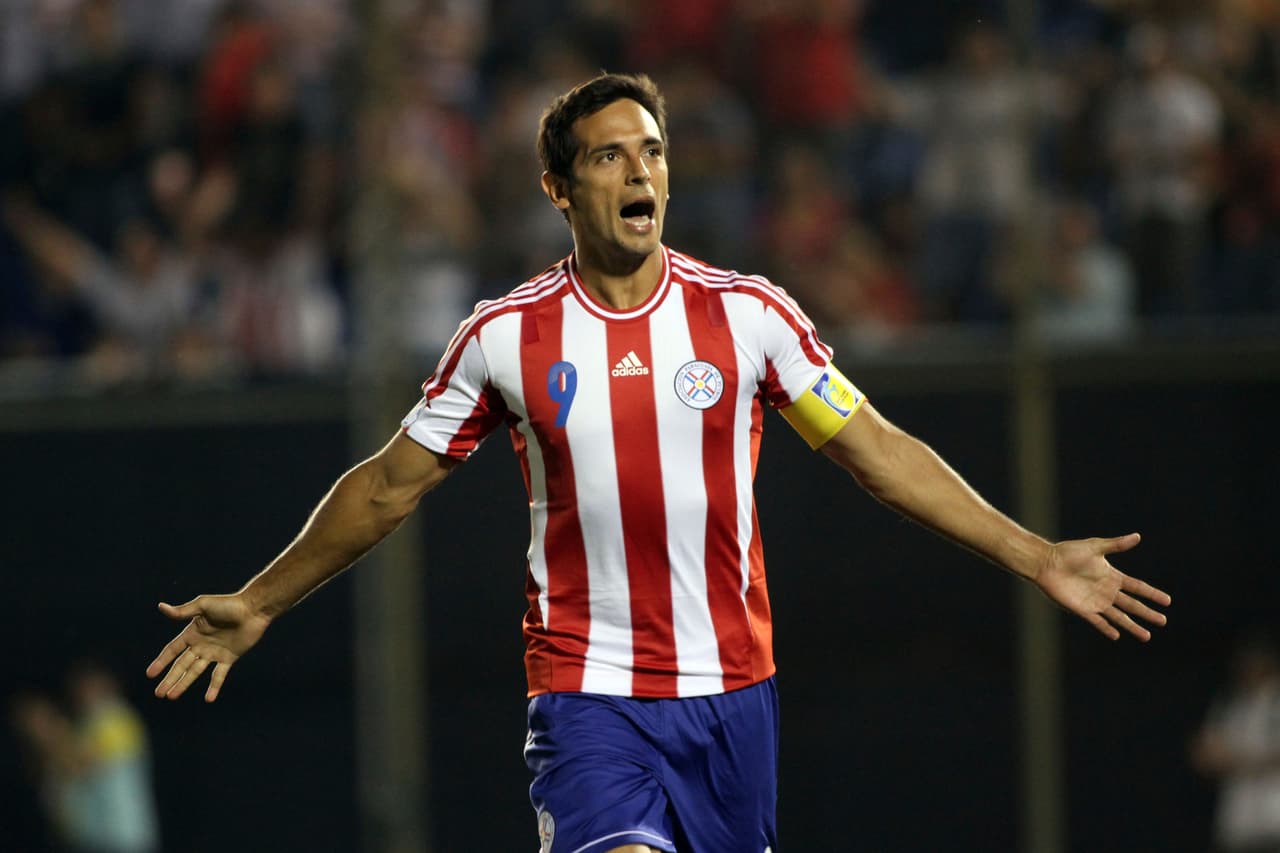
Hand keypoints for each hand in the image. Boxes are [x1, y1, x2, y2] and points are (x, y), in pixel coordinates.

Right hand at [146, 593, 270, 701]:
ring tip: (172, 697)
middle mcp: (201, 644)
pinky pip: (219, 675)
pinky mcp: (229, 657)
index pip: (172, 650)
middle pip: (181, 665)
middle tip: (158, 693)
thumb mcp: (203, 605)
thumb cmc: (228, 604)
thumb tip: (160, 607)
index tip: (150, 674)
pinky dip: (214, 686)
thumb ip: (183, 611)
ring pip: (195, 672)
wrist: (253, 609)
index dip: (161, 661)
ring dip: (184, 684)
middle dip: (170, 678)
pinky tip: (209, 699)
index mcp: (192, 633)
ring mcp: (214, 652)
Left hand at [1034, 533, 1170, 640]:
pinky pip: (1098, 621)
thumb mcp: (1095, 547)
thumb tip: (1137, 536)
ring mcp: (1095, 602)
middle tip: (1163, 621)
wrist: (1046, 563)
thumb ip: (1116, 545)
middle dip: (1147, 613)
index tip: (1167, 601)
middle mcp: (1106, 591)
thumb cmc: (1068, 552)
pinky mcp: (1082, 609)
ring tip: (1147, 636)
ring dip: (1132, 626)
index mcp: (1112, 576)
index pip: (1137, 587)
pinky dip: (1107, 628)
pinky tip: (1117, 635)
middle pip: (1132, 605)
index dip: (1152, 594)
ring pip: (1118, 617)